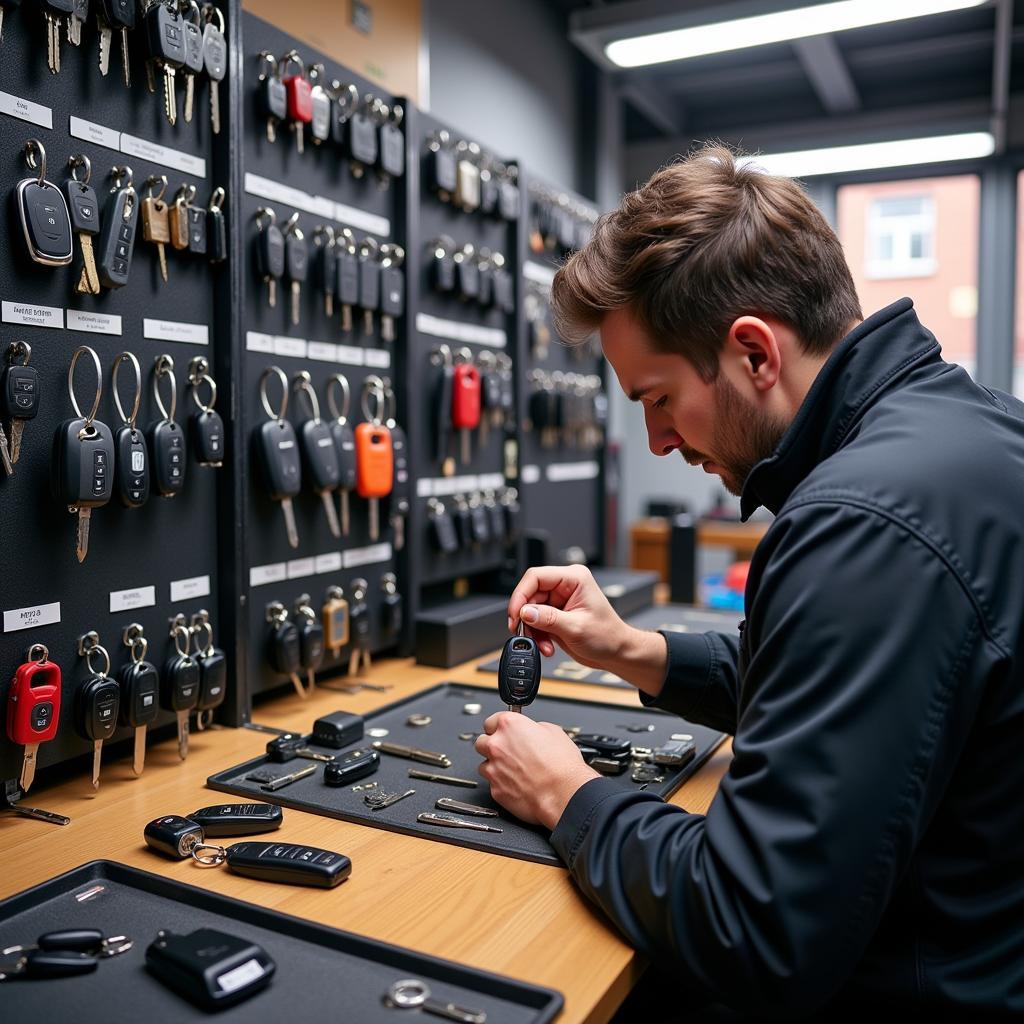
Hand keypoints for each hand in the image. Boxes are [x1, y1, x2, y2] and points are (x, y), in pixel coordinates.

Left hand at [476, 712, 598, 828]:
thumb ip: (533, 728)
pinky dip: (502, 783)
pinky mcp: (495, 790)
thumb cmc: (562, 765)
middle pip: (482, 742)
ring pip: (484, 764)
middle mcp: (497, 745)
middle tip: (508, 751)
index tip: (503, 732)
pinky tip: (518, 784)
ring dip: (495, 766)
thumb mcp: (553, 731)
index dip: (499, 727)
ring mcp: (493, 769)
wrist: (564, 794)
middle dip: (493, 746)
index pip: (491, 721)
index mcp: (509, 725)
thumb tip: (529, 732)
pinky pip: (493, 784)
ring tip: (515, 770)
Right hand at [507, 564, 628, 664]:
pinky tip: (546, 645)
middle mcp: (565, 585)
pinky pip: (535, 620)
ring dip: (532, 630)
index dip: (521, 595)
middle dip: (526, 617)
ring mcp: (559, 600)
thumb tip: (524, 612)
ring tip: (543, 644)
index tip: (516, 614)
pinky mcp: (555, 613)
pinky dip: (537, 635)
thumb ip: (547, 619)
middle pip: (530, 594)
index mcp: (574, 578)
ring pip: (530, 610)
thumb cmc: (608, 636)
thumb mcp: (575, 628)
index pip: (536, 577)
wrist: (616, 652)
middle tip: (524, 633)